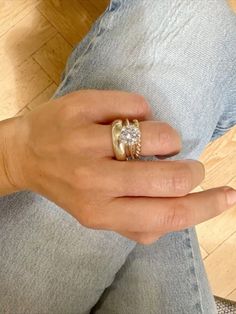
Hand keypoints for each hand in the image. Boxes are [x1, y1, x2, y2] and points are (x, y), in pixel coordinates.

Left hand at [4, 89, 235, 243]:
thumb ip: (136, 224)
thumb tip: (175, 217)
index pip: (167, 213)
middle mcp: (92, 180)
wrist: (25, 154)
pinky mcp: (80, 107)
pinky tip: (126, 120)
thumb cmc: (68, 186)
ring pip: (158, 134)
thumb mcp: (96, 216)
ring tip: (150, 141)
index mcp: (99, 212)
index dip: (206, 206)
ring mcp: (83, 140)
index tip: (228, 195)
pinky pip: (137, 104)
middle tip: (184, 164)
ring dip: (167, 139)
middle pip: (170, 175)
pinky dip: (142, 112)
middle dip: (190, 169)